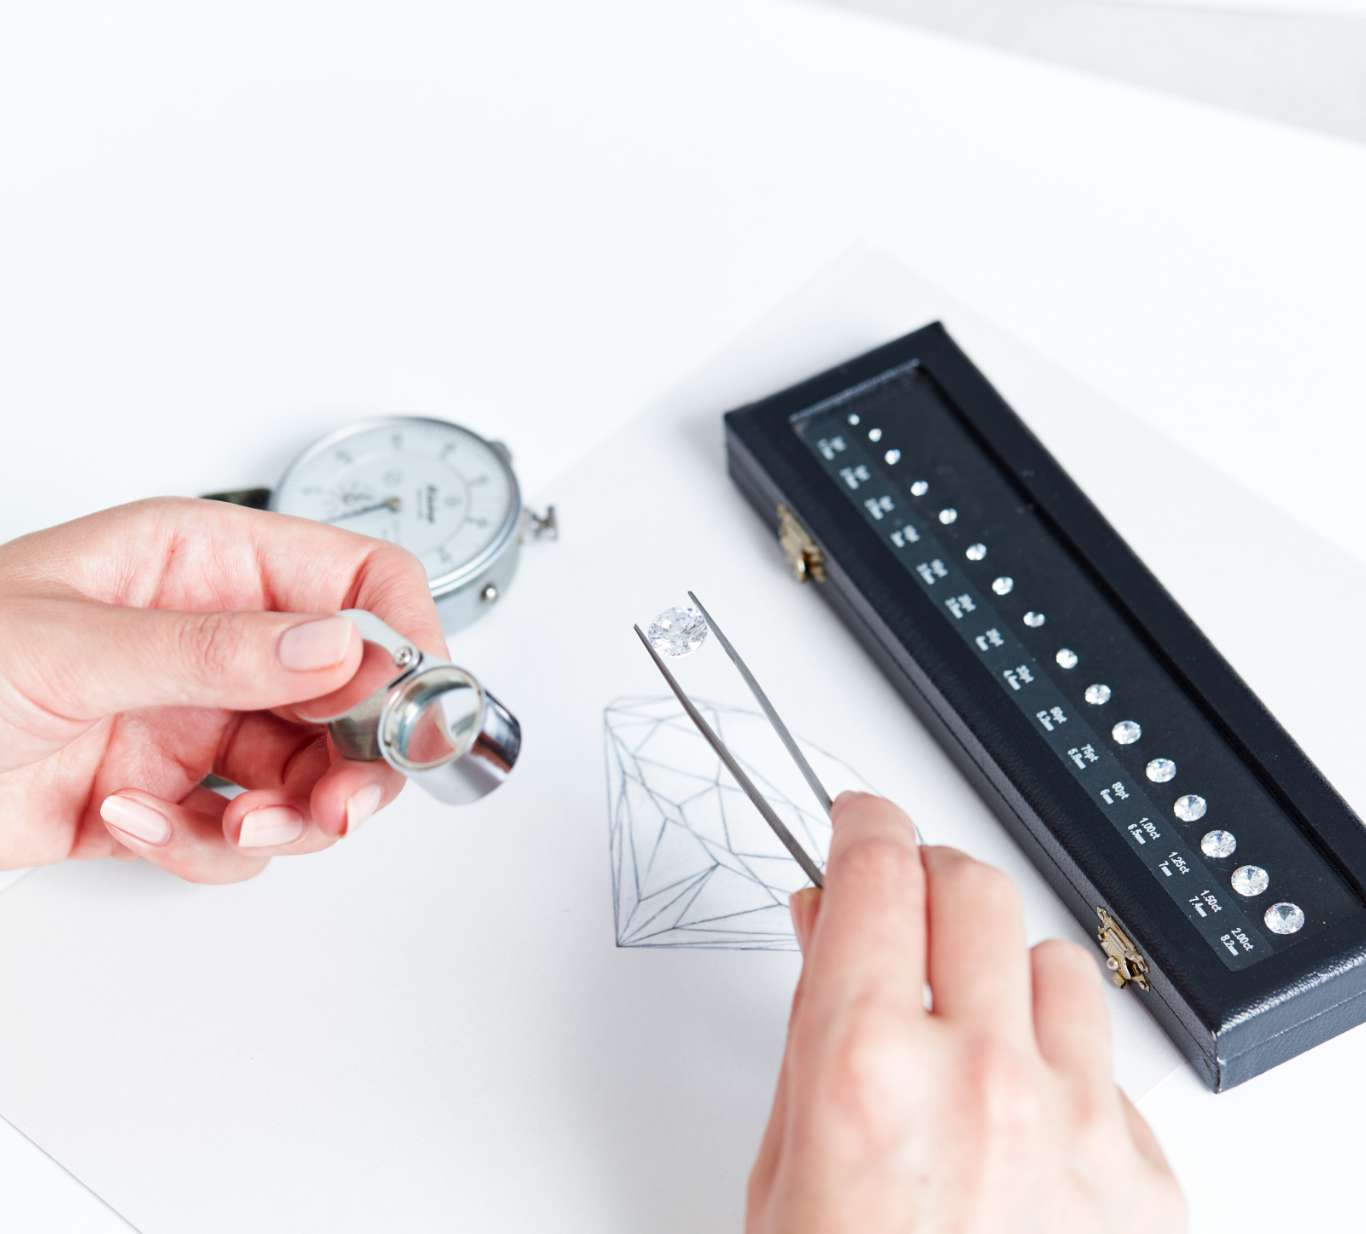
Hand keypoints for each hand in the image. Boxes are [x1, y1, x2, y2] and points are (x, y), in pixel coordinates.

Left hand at [0, 498, 445, 882]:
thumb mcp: (67, 646)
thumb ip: (216, 650)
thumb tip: (341, 645)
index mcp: (204, 564)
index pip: (358, 580)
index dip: (406, 639)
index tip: (421, 705)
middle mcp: (215, 639)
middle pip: (353, 693)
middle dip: (356, 758)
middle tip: (346, 803)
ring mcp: (194, 718)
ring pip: (309, 775)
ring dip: (287, 817)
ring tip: (236, 827)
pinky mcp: (167, 793)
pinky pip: (235, 830)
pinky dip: (200, 846)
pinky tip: (130, 822)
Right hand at [748, 792, 1185, 1233]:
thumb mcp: (784, 1172)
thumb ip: (808, 1032)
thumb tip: (826, 924)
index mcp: (868, 1071)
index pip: (878, 870)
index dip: (865, 825)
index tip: (862, 820)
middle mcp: (982, 1083)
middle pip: (975, 885)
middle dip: (929, 876)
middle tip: (904, 906)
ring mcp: (1076, 1129)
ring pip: (1056, 961)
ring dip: (1005, 970)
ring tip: (968, 1032)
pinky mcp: (1145, 1182)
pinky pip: (1110, 1066)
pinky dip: (1060, 1070)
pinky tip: (1021, 1124)